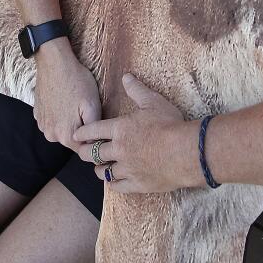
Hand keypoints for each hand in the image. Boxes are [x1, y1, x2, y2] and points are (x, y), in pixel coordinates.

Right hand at [34, 38, 101, 147]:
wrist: (53, 62)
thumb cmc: (76, 81)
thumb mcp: (93, 104)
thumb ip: (94, 128)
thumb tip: (95, 142)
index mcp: (65, 135)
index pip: (84, 149)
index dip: (94, 139)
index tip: (98, 125)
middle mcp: (50, 134)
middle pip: (72, 140)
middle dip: (81, 129)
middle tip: (86, 110)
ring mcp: (41, 124)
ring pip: (61, 130)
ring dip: (69, 122)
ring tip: (74, 103)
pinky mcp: (37, 114)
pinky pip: (52, 121)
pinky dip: (58, 114)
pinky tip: (63, 100)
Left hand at [73, 74, 195, 192]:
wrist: (186, 152)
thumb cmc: (170, 124)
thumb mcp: (153, 102)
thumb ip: (137, 90)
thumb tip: (126, 76)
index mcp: (120, 129)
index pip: (93, 130)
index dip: (82, 133)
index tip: (76, 135)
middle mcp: (119, 150)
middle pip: (93, 154)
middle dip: (84, 153)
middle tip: (82, 153)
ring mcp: (127, 169)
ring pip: (103, 172)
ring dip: (98, 169)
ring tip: (98, 168)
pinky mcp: (137, 184)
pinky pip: (118, 187)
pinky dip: (113, 184)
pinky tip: (112, 182)